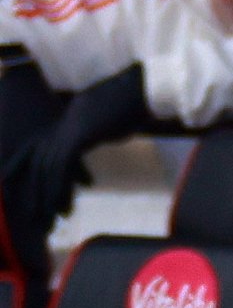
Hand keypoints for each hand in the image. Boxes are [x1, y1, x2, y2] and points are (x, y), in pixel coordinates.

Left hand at [1, 63, 150, 272]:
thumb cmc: (137, 99)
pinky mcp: (77, 138)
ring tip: (48, 220)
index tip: (6, 180)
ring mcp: (68, 129)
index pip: (34, 145)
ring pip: (47, 169)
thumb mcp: (114, 116)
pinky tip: (65, 209)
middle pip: (37, 162)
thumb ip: (103, 126)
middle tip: (31, 216)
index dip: (18, 164)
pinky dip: (61, 191)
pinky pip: (61, 170)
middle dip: (33, 191)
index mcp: (68, 117)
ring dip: (47, 198)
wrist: (144, 88)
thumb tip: (107, 132)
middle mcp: (62, 124)